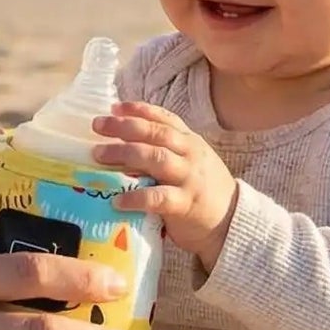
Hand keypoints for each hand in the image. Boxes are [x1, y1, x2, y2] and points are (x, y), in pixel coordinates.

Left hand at [94, 102, 237, 267]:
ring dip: (124, 154)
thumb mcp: (190, 162)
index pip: (164, 118)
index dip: (138, 110)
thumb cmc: (202, 191)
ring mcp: (189, 178)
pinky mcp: (186, 204)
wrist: (232, 222)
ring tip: (99, 155)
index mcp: (190, 141)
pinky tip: (117, 200)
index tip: (114, 107)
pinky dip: (136, 197)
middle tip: (97, 126)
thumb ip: (165, 151)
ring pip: (156, 158)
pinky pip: (158, 197)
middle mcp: (191, 154)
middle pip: (156, 134)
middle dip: (124, 127)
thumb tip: (121, 144)